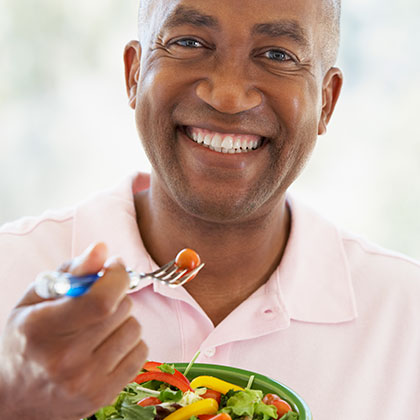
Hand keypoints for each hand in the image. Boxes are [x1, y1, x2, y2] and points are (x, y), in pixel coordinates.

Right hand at [0, 242, 147, 419]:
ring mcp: (86, 381)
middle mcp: (65, 359)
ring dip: (123, 320)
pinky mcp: (103, 395)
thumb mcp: (36, 299)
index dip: (117, 277)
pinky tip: (108, 346)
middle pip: (122, 310)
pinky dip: (130, 343)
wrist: (16, 397)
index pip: (101, 300)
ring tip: (100, 327)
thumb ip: (72, 271)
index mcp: (43, 329)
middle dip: (117, 296)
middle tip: (98, 303)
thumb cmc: (27, 339)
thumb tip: (102, 249)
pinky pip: (141, 352)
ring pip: (135, 329)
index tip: (115, 267)